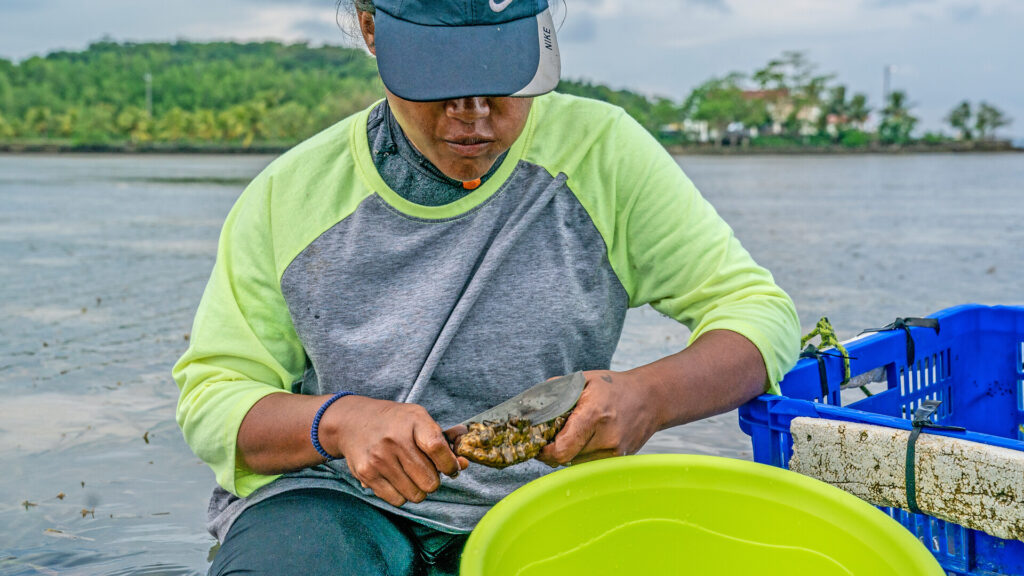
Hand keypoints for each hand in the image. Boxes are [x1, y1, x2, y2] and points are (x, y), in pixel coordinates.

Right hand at [321, 396, 468, 506]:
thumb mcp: (419, 419)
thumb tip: (465, 463)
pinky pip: (397, 500)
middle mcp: (395, 440)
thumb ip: (445, 440)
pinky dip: (402, 495)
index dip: (450, 465)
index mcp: (414, 421)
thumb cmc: (394, 422)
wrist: (352, 422)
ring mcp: (379, 459)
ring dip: (418, 490)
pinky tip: (397, 480)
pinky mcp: (367, 474)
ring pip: (415, 495)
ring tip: (410, 475)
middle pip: (429, 481)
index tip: (451, 468)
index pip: (439, 449)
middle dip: (433, 480)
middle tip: (426, 472)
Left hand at [536, 370, 660, 467]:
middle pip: (565, 458)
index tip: (537, 443)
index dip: (544, 451)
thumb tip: (528, 409)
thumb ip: (554, 393)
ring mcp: (615, 453)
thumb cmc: (613, 387)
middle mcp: (607, 438)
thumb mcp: (582, 381)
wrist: (650, 398)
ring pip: (576, 463)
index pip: (561, 449)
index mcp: (594, 415)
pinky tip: (587, 438)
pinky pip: (588, 464)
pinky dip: (581, 454)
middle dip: (553, 448)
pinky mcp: (619, 460)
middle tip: (552, 435)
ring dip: (568, 452)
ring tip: (575, 432)